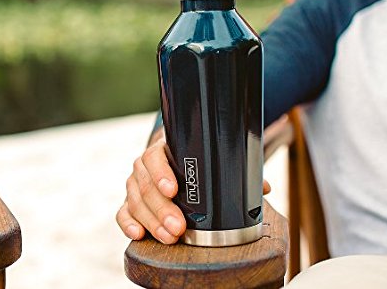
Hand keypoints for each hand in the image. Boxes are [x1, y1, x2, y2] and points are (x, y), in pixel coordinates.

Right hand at [116, 127, 271, 243]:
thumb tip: (263, 188)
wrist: (169, 158)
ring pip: (135, 200)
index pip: (156, 157)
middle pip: (145, 185)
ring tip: (169, 236)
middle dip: (162, 208)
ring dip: (151, 220)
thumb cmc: (192, 162)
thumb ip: (232, 171)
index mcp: (163, 150)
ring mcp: (135, 184)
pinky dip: (128, 223)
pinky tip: (139, 234)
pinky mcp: (130, 202)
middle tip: (178, 227)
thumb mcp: (208, 160)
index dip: (162, 173)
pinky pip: (123, 212)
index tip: (173, 188)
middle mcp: (145, 166)